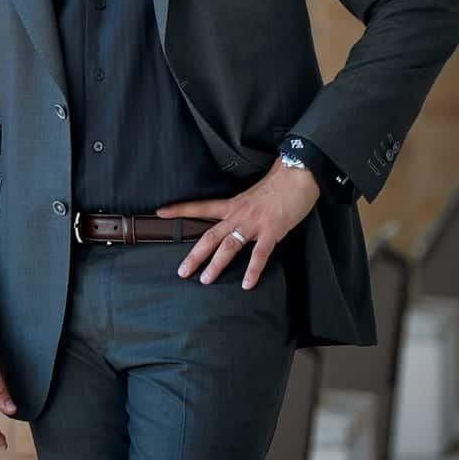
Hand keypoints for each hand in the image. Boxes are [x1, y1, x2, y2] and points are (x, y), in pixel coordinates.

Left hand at [157, 161, 319, 289]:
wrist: (298, 175)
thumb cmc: (278, 183)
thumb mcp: (253, 194)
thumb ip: (243, 207)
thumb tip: (237, 217)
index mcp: (233, 204)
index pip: (201, 206)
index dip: (180, 210)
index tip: (161, 213)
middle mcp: (238, 215)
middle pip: (210, 236)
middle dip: (195, 255)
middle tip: (181, 272)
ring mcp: (254, 224)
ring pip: (229, 247)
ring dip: (216, 265)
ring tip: (205, 280)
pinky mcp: (272, 231)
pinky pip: (259, 255)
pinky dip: (253, 270)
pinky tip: (247, 284)